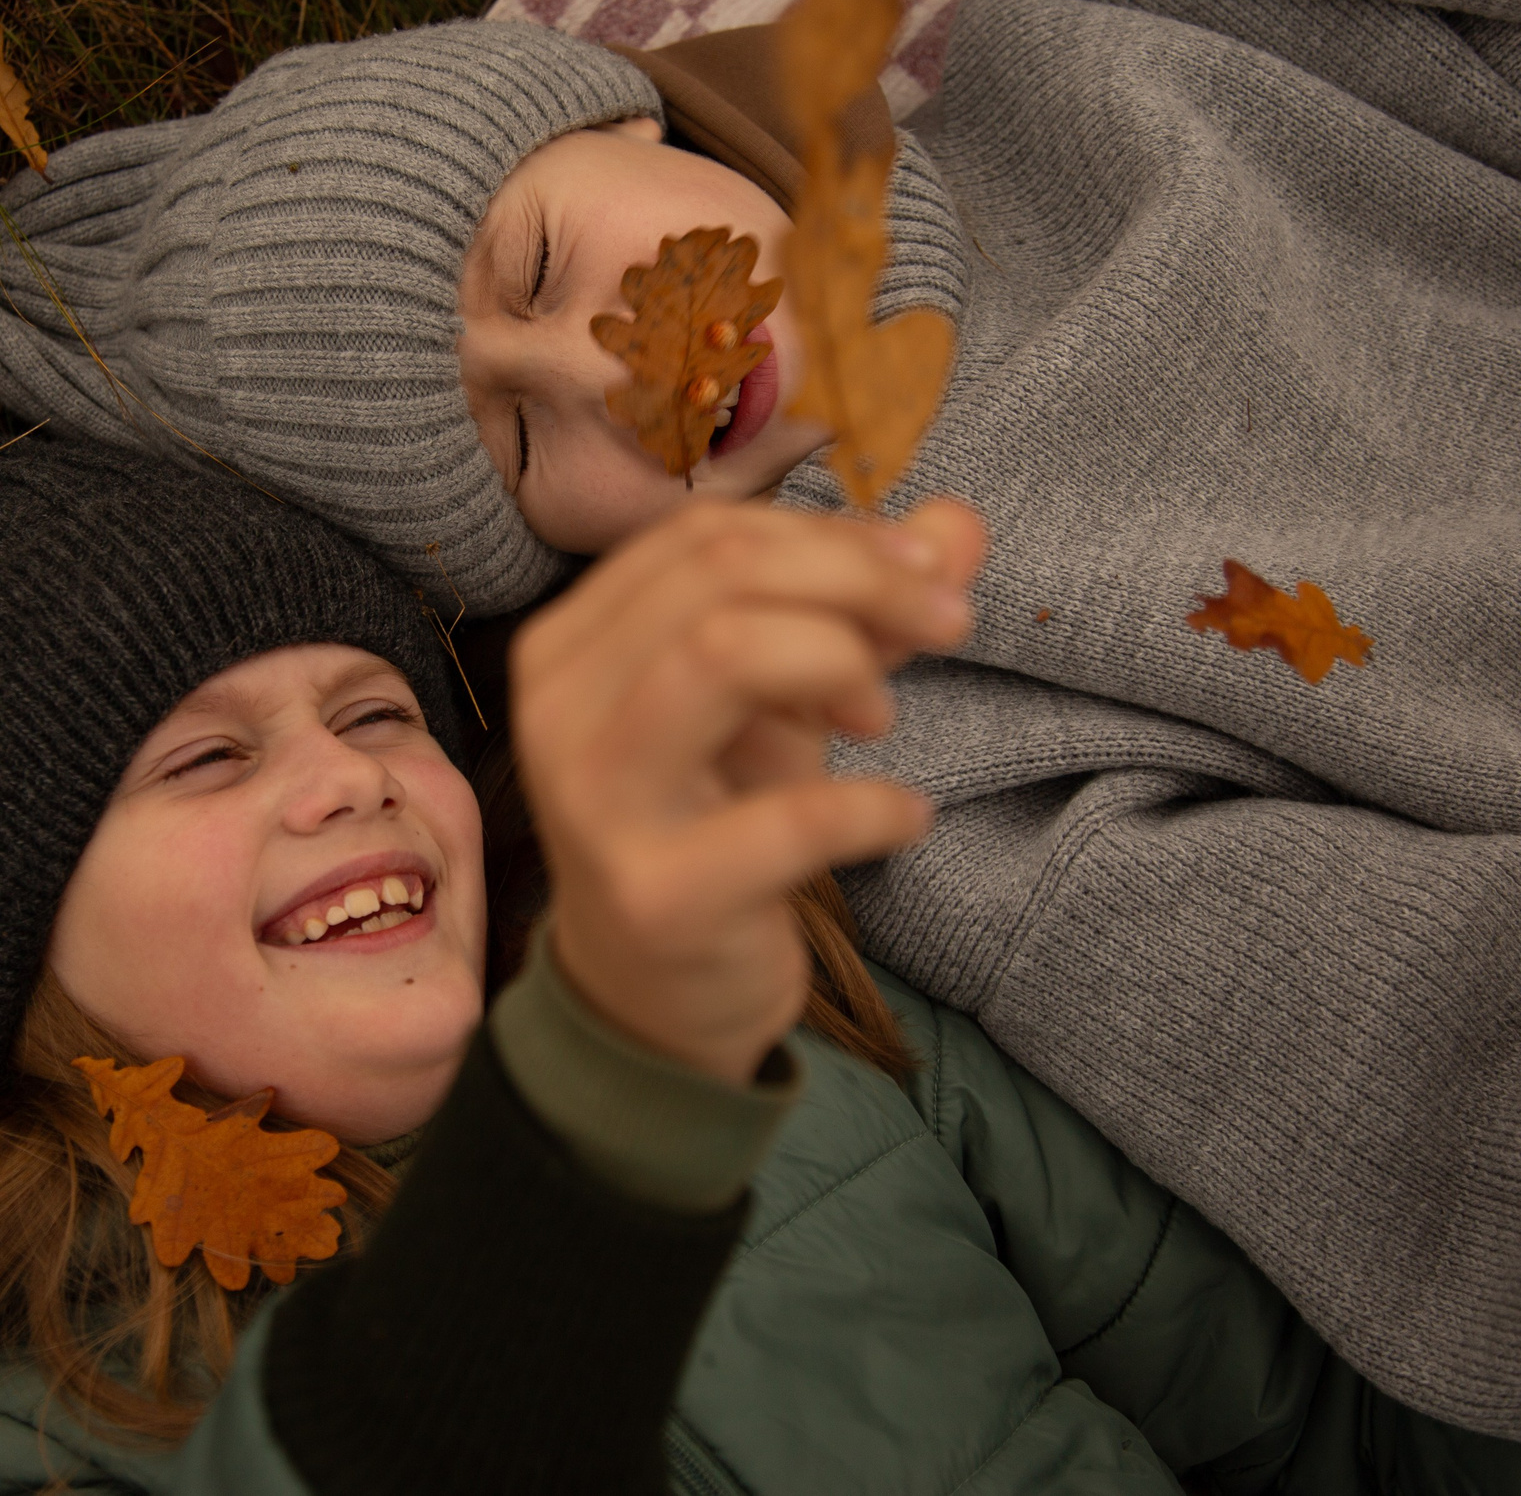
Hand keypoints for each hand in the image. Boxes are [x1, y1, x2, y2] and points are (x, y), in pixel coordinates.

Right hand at [510, 499, 988, 1084]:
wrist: (654, 997)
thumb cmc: (713, 822)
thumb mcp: (783, 702)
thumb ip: (860, 607)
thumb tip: (960, 522)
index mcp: (574, 642)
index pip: (702, 535)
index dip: (830, 534)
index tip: (926, 570)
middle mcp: (561, 707)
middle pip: (717, 575)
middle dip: (858, 580)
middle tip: (949, 621)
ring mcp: (597, 801)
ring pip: (721, 653)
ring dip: (841, 661)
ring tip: (888, 720)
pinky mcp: (656, 894)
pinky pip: (788, 819)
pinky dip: (872, 806)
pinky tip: (905, 820)